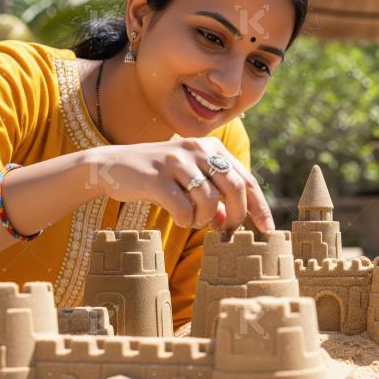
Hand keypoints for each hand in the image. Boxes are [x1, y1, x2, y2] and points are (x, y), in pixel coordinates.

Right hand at [84, 137, 274, 231]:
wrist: (110, 166)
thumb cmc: (157, 177)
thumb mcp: (189, 180)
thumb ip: (214, 196)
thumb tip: (232, 220)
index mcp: (210, 147)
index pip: (246, 178)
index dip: (259, 206)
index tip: (268, 229)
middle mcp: (197, 148)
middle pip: (234, 188)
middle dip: (237, 216)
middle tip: (228, 231)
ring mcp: (176, 160)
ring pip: (209, 201)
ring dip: (205, 219)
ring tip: (195, 220)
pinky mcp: (157, 177)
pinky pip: (184, 209)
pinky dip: (186, 220)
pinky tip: (179, 217)